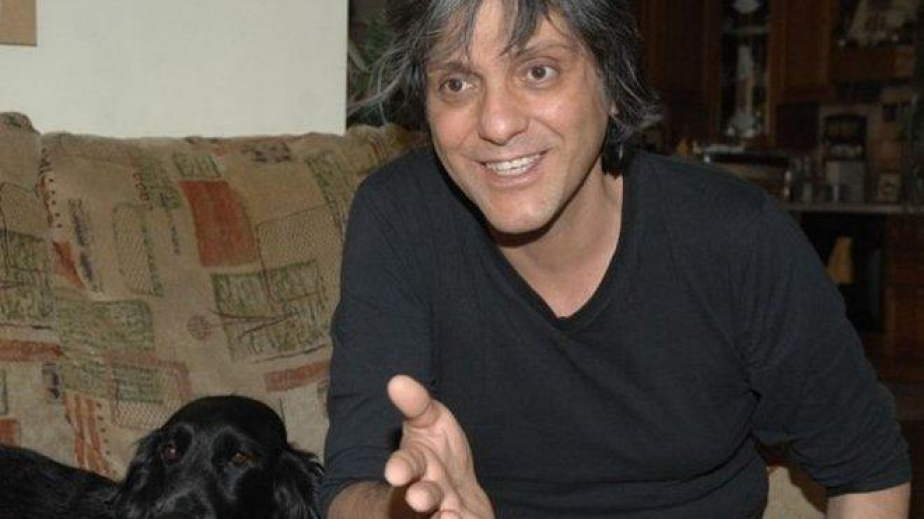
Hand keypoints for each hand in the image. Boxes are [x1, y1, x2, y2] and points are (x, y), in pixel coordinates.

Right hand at [384, 375, 493, 518]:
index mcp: (416, 464)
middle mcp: (425, 492)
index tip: (396, 473)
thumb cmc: (438, 451)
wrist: (456, 491)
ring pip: (439, 517)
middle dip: (422, 497)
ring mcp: (442, 512)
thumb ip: (416, 403)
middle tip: (420, 498)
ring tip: (451, 515)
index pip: (404, 465)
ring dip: (444, 517)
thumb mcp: (429, 421)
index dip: (400, 468)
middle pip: (421, 498)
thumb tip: (397, 380)